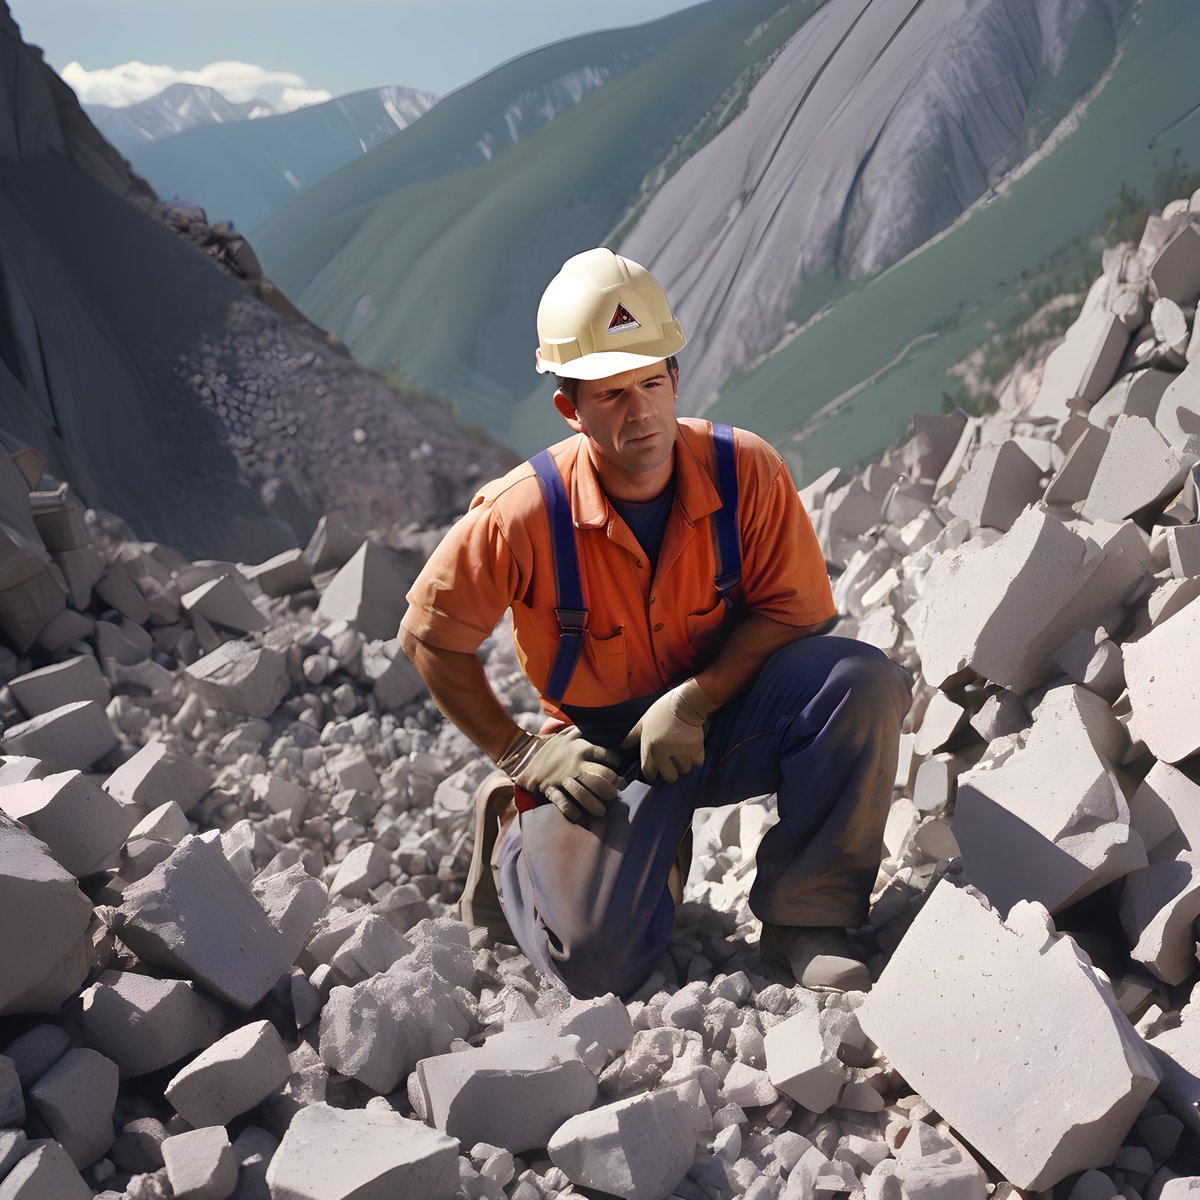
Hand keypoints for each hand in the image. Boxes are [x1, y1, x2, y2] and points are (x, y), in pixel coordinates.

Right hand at [495, 726, 620, 821]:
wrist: (524, 756)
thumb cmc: (553, 748)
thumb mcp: (568, 735)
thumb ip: (584, 732)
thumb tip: (605, 726)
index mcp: (582, 746)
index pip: (608, 756)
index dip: (615, 765)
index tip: (617, 771)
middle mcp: (575, 762)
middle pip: (602, 776)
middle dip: (611, 788)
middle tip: (614, 794)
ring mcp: (562, 776)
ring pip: (585, 793)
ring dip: (596, 805)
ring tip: (602, 811)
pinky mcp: (549, 788)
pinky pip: (563, 802)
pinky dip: (571, 811)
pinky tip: (578, 816)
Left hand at [621, 677, 716, 782]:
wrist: (685, 702)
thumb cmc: (663, 709)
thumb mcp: (645, 720)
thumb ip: (634, 735)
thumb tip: (623, 746)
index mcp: (649, 745)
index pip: (648, 770)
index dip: (651, 775)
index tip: (654, 775)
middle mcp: (663, 751)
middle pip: (669, 776)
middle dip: (672, 774)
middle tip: (674, 768)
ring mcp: (680, 751)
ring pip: (685, 769)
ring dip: (685, 765)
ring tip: (685, 757)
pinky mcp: (695, 748)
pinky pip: (697, 762)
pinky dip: (697, 759)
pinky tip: (694, 752)